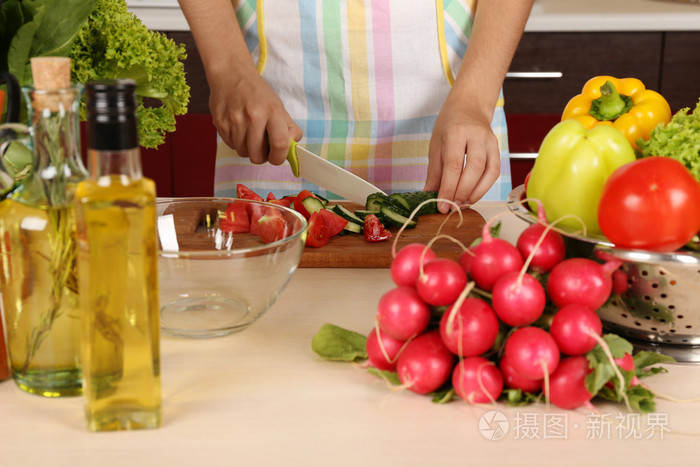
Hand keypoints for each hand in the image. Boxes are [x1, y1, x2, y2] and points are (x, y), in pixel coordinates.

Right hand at [209, 66, 301, 164]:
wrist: (231, 74)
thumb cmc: (257, 94)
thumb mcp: (278, 107)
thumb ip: (289, 129)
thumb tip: (293, 149)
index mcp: (272, 111)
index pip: (280, 144)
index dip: (279, 157)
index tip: (276, 157)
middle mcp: (253, 116)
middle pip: (257, 156)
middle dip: (261, 157)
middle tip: (262, 147)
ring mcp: (235, 120)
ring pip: (243, 153)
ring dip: (248, 149)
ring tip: (249, 134)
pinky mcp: (220, 123)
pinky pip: (231, 145)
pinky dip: (236, 142)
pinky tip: (238, 128)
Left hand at [424, 92, 500, 212]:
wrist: (469, 107)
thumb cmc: (449, 126)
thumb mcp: (436, 146)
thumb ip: (434, 173)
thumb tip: (429, 196)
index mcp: (456, 132)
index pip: (454, 165)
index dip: (448, 189)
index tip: (441, 206)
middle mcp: (476, 135)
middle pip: (473, 169)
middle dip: (462, 192)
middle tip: (452, 207)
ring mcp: (490, 141)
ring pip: (488, 171)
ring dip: (476, 192)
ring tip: (462, 204)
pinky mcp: (497, 148)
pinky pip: (495, 171)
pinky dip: (485, 187)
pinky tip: (473, 195)